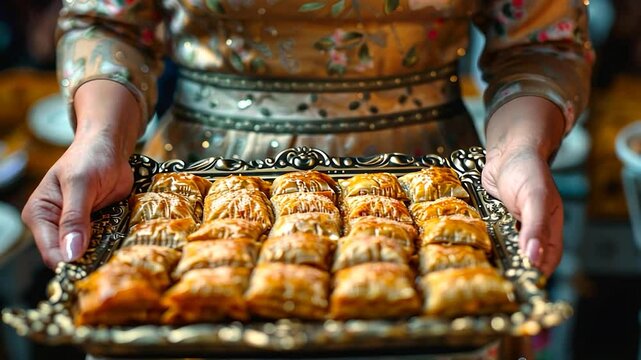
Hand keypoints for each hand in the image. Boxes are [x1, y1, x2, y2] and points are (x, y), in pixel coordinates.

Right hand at [22, 138, 132, 266]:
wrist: (110, 148)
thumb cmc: (91, 158)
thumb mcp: (81, 184)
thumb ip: (75, 218)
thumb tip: (70, 253)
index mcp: (40, 215)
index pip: (50, 251)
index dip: (70, 261)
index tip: (93, 264)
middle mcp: (54, 225)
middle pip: (68, 256)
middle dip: (88, 260)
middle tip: (111, 262)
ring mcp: (75, 228)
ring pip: (87, 253)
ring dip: (102, 254)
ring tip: (119, 253)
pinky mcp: (94, 227)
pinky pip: (102, 244)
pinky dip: (112, 245)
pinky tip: (123, 243)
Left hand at [482, 146, 562, 276]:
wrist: (504, 151)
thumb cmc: (527, 169)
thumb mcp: (534, 198)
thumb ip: (536, 226)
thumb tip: (534, 255)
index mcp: (549, 226)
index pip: (549, 258)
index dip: (538, 272)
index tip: (523, 284)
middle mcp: (531, 229)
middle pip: (526, 257)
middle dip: (515, 269)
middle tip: (500, 281)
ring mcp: (512, 226)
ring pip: (507, 250)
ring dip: (498, 258)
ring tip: (487, 270)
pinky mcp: (495, 221)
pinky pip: (491, 238)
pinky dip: (486, 245)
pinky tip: (477, 251)